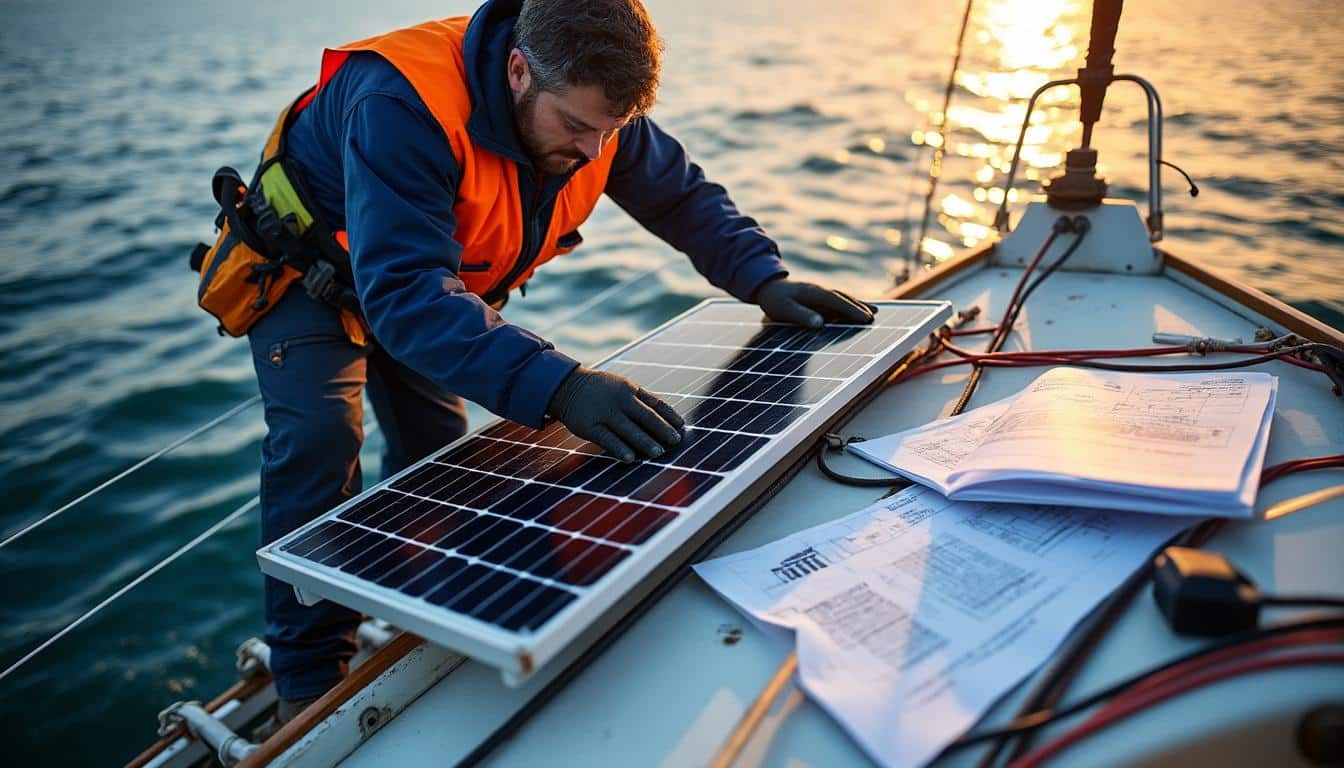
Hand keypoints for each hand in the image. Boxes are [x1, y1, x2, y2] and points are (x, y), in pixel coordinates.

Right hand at [548, 366, 684, 461]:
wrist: (566, 386)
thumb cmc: (601, 389)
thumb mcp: (622, 386)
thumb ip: (642, 399)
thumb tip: (666, 418)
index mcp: (630, 389)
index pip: (655, 403)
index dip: (670, 416)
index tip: (682, 427)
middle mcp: (620, 400)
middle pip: (646, 417)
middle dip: (663, 430)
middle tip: (676, 441)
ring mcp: (605, 413)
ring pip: (629, 430)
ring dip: (646, 442)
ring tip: (659, 453)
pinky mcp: (590, 426)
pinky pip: (607, 439)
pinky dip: (620, 448)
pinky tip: (631, 458)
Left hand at [753, 277, 876, 327]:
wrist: (767, 287)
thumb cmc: (774, 300)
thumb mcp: (784, 309)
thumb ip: (801, 315)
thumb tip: (820, 323)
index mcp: (813, 293)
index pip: (837, 301)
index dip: (852, 309)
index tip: (865, 318)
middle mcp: (820, 291)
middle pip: (844, 298)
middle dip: (860, 307)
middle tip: (874, 317)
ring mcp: (821, 293)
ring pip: (843, 298)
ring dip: (858, 305)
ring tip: (874, 313)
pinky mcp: (819, 297)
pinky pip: (838, 301)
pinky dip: (850, 305)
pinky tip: (858, 311)